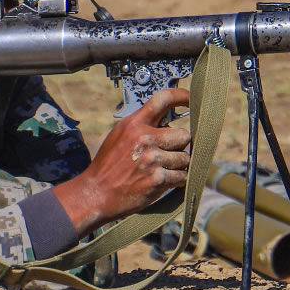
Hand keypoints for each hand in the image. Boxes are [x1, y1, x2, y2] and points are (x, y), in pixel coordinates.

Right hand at [53, 88, 192, 232]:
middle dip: (178, 146)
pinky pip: (182, 176)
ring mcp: (152, 159)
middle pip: (184, 135)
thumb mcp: (120, 135)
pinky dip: (176, 180)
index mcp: (135, 124)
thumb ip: (143, 124)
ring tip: (159, 169)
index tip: (192, 99)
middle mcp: (145, 138)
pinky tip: (161, 180)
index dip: (182, 96)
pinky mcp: (158, 179)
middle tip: (165, 154)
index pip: (163, 99)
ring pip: (185, 158)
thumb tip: (168, 118)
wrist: (96, 194)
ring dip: (177, 165)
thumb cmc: (109, 165)